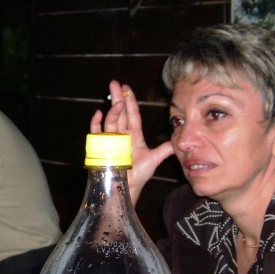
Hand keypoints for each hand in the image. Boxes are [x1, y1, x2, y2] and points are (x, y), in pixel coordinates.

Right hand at [89, 80, 173, 203]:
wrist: (126, 190)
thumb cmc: (138, 176)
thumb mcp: (154, 159)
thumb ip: (164, 149)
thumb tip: (178, 140)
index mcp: (134, 135)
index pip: (132, 115)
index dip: (130, 101)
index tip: (127, 87)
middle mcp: (122, 135)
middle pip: (119, 113)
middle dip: (117, 97)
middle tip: (114, 83)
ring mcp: (111, 141)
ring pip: (110, 121)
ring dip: (113, 111)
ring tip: (116, 101)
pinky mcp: (101, 149)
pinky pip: (96, 134)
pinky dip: (96, 124)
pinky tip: (98, 114)